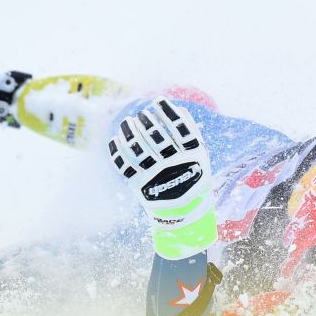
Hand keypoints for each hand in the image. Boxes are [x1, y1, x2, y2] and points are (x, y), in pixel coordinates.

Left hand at [108, 98, 216, 258]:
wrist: (184, 213)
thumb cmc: (192, 178)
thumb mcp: (200, 157)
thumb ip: (191, 134)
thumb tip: (179, 109)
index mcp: (190, 155)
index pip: (179, 128)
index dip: (167, 112)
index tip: (158, 101)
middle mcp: (172, 164)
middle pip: (156, 137)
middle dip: (146, 121)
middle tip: (142, 115)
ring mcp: (154, 174)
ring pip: (138, 148)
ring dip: (130, 132)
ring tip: (127, 122)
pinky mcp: (139, 183)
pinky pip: (123, 165)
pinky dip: (117, 151)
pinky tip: (115, 138)